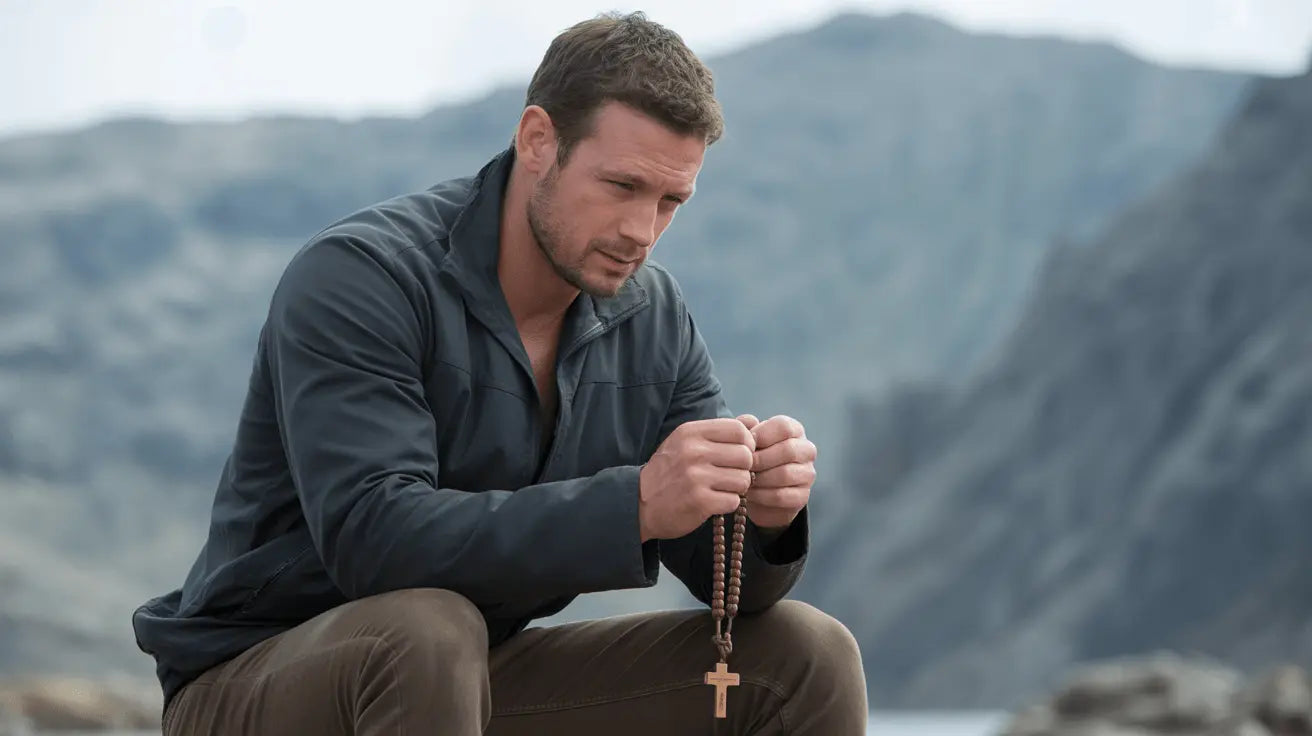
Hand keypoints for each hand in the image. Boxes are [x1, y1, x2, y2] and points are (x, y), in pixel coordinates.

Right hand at [638, 418, 755, 541]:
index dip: (746, 443)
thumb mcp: (687, 442)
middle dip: (744, 468)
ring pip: (743, 480)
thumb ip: (720, 430)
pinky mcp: (700, 501)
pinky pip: (734, 501)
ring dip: (737, 488)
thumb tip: (753, 421)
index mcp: (691, 432)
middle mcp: (693, 451)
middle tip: (730, 475)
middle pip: (745, 456)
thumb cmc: (669, 471)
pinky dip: (728, 504)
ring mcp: (696, 477)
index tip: (738, 454)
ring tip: (721, 488)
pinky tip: (714, 502)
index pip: (738, 430)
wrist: (640, 503)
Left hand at [736, 414, 814, 531]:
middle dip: (760, 459)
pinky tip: (750, 493)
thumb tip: (748, 421)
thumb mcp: (746, 441)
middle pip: (788, 450)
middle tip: (743, 466)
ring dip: (760, 479)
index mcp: (794, 430)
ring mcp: (807, 474)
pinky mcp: (803, 496)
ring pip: (785, 474)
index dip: (761, 435)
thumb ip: (744, 428)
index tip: (744, 445)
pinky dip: (762, 495)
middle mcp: (806, 450)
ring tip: (744, 480)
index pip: (784, 427)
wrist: (757, 492)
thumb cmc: (752, 458)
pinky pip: (782, 495)